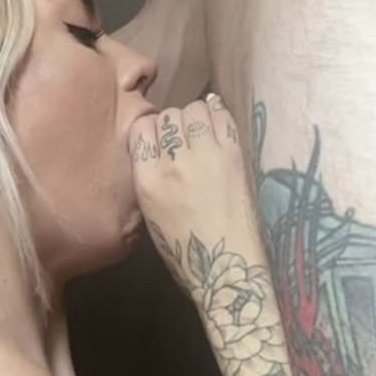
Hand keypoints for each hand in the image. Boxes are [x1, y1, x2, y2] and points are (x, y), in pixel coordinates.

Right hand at [127, 96, 260, 292]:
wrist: (227, 266)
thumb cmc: (184, 250)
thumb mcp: (150, 214)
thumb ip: (148, 177)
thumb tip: (155, 146)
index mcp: (148, 181)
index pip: (141, 129)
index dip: (148, 132)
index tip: (157, 142)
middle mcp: (174, 163)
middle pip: (167, 116)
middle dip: (172, 124)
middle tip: (181, 140)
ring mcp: (207, 155)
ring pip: (193, 109)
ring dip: (194, 117)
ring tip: (199, 133)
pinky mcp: (234, 154)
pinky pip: (221, 114)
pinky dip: (216, 113)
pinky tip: (215, 125)